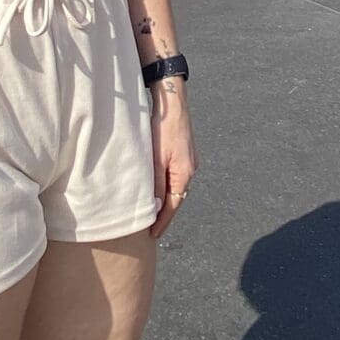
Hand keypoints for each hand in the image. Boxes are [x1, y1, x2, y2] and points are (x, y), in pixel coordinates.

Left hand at [147, 80, 195, 239]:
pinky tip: (156, 188)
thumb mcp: (156, 159)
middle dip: (164, 214)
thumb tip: (155, 206)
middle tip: (149, 229)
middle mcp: (190, 170)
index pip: (173, 206)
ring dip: (164, 200)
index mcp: (184, 174)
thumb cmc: (163, 128)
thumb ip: (156, 184)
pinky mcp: (184, 154)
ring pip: (175, 188)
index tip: (152, 236)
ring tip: (151, 212)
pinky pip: (174, 177)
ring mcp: (189, 162)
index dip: (162, 222)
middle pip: (176, 199)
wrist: (173, 102)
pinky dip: (166, 186)